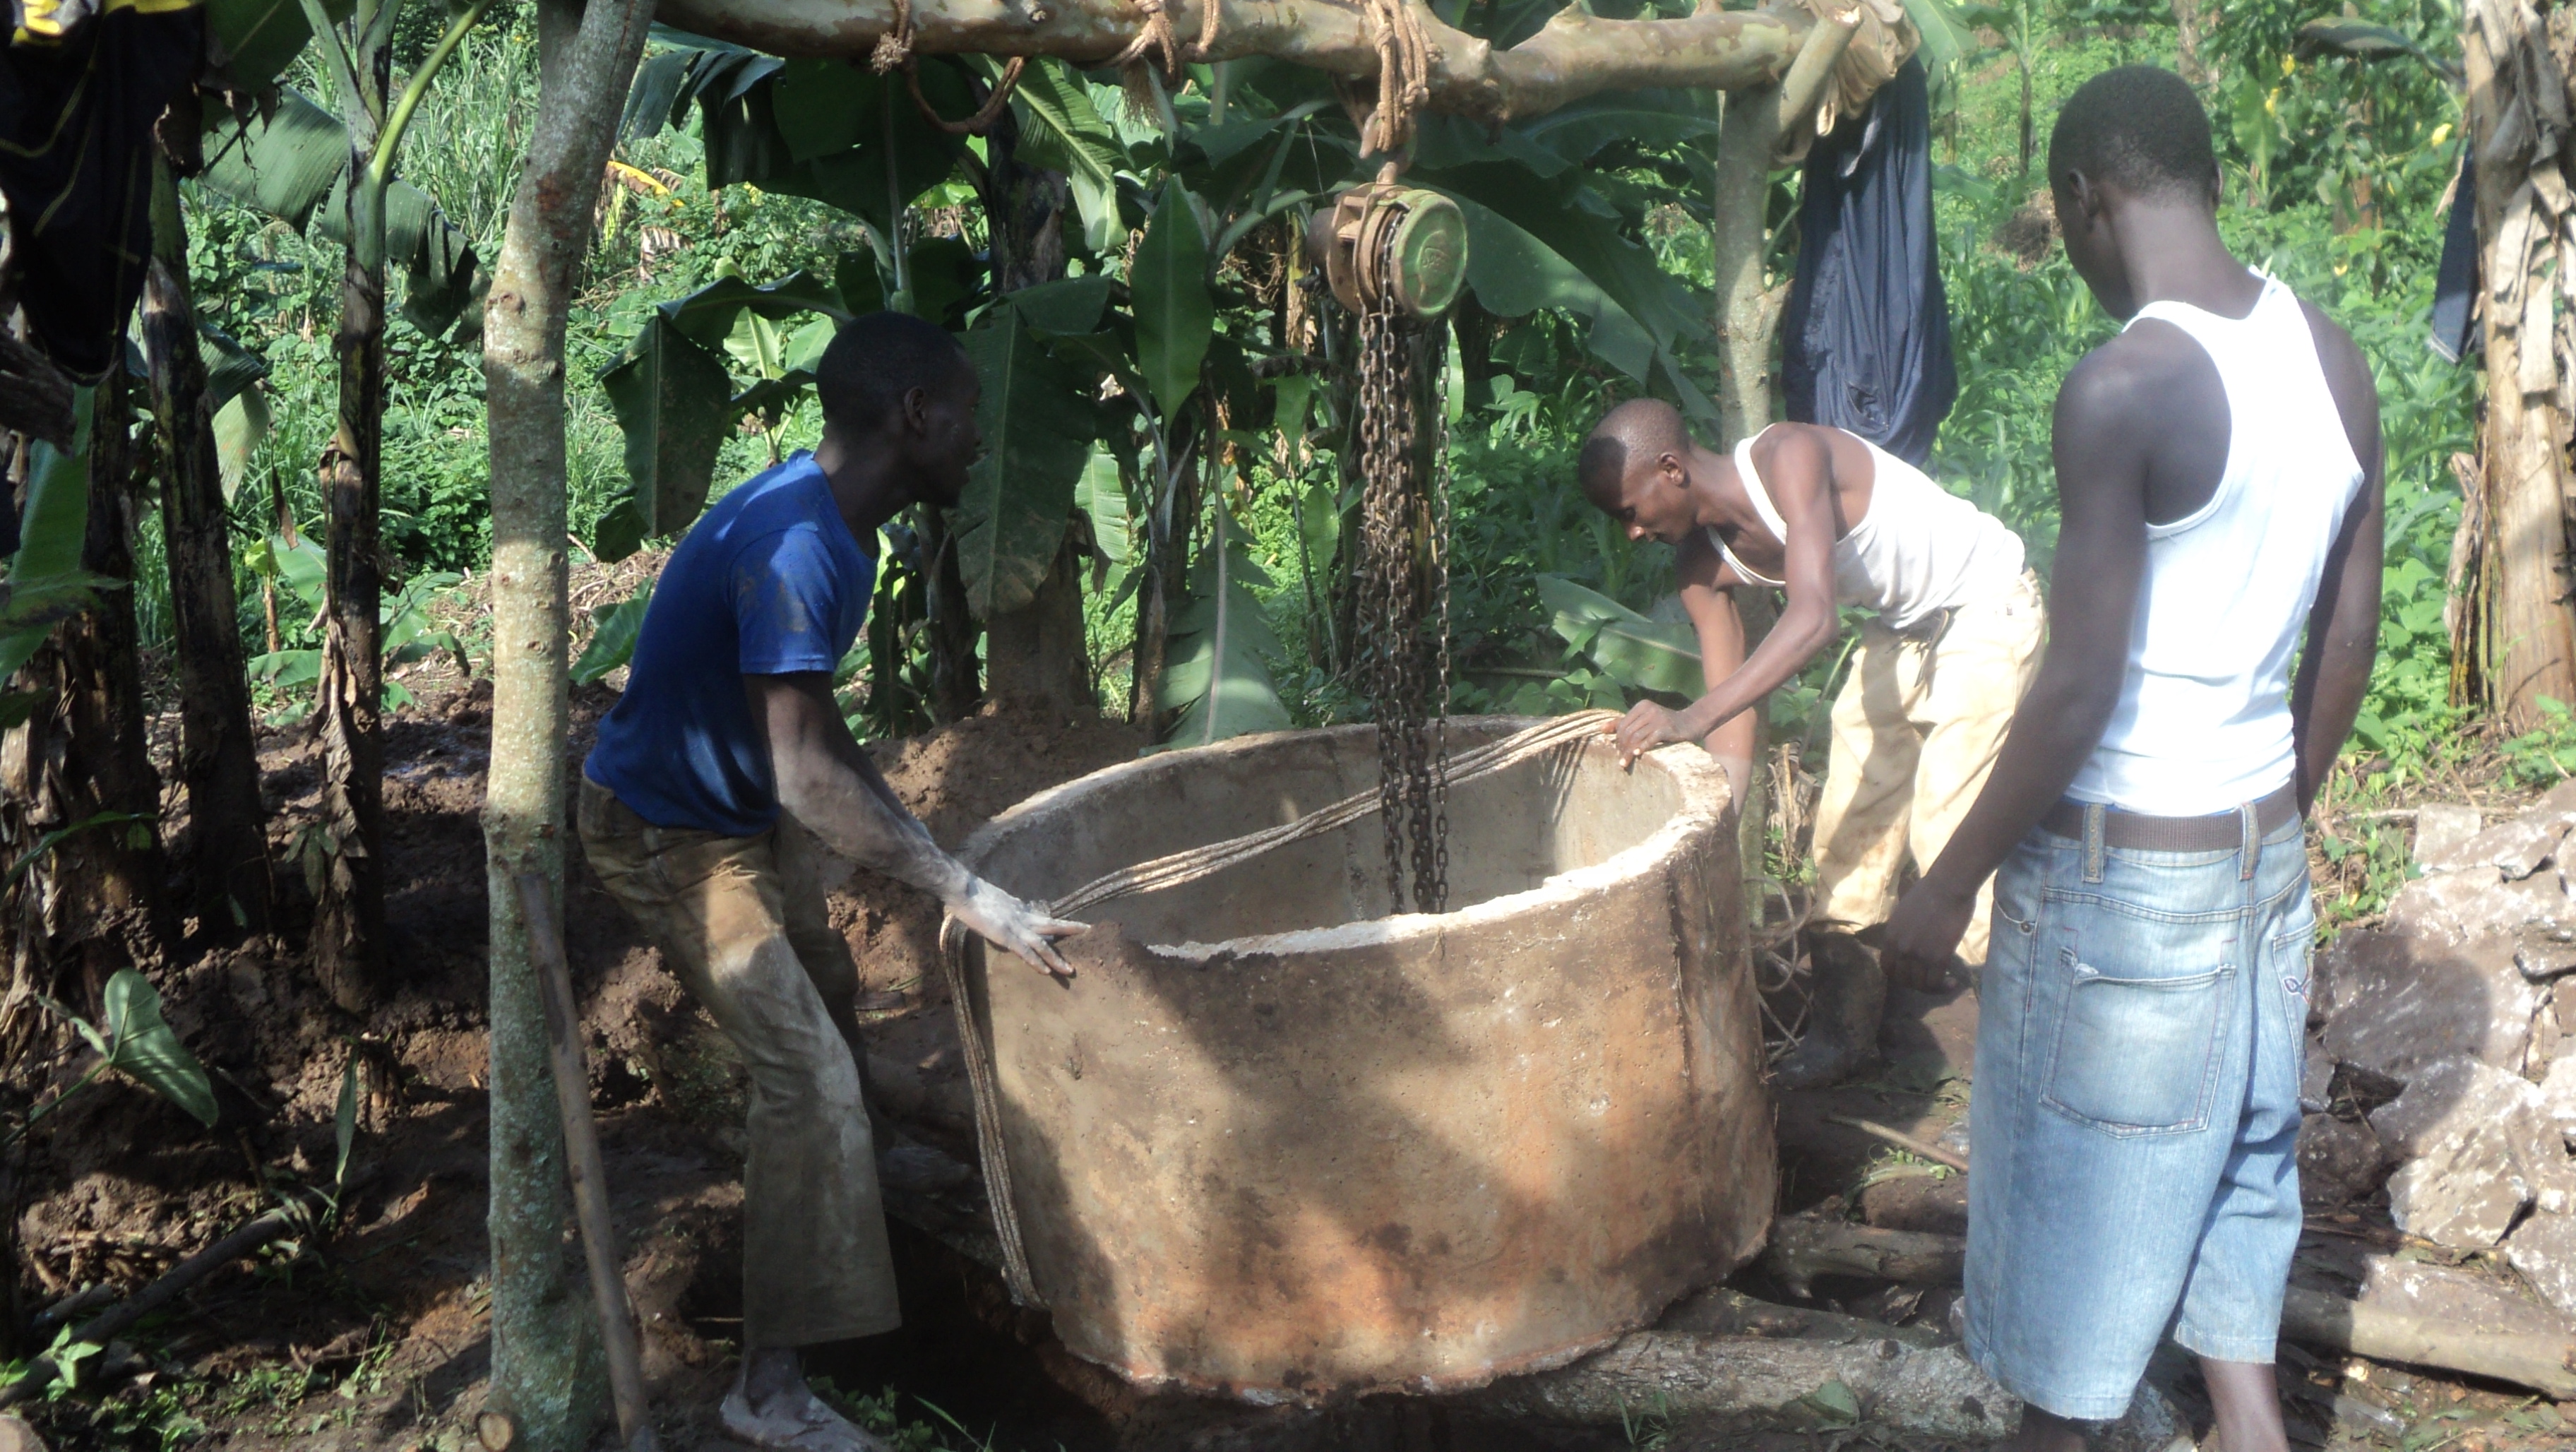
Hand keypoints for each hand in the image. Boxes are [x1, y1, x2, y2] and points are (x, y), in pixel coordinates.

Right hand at [951, 876, 1084, 981]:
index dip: (1055, 924)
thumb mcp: (995, 900)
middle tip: (1088, 930)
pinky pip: (1025, 952)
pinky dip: (1036, 962)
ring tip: (1069, 969)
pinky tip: (1046, 971)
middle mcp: (1022, 916)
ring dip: (1056, 958)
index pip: (1041, 918)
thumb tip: (1009, 914)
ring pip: (1042, 944)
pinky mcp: (1006, 936)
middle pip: (1052, 924)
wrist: (964, 890)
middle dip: (1070, 929)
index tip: (1068, 928)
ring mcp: (1016, 927)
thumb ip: (1005, 909)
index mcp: (1019, 909)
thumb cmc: (973, 894)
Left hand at [1609, 701, 1694, 763]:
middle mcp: (1649, 709)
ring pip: (1636, 737)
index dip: (1617, 739)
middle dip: (1622, 747)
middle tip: (1620, 761)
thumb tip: (1601, 729)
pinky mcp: (1667, 728)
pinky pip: (1650, 739)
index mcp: (1642, 706)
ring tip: (1624, 763)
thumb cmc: (1665, 723)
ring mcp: (1658, 718)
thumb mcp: (1645, 720)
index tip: (1617, 752)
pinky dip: (1642, 748)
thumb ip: (1625, 723)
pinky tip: (1636, 755)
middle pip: (1628, 731)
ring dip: (1628, 752)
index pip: (1623, 724)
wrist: (1691, 723)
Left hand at [1881, 878, 1976, 991]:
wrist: (1948, 886)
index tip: (1911, 974)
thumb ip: (1902, 930)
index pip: (1887, 967)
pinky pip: (1935, 982)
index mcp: (1890, 936)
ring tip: (1943, 983)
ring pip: (1920, 985)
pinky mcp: (1938, 957)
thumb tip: (1907, 938)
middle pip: (1902, 980)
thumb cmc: (1930, 892)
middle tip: (1929, 979)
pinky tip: (1952, 982)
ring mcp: (1918, 954)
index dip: (1898, 975)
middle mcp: (1901, 948)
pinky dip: (1943, 987)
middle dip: (1916, 983)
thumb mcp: (1904, 912)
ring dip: (1931, 988)